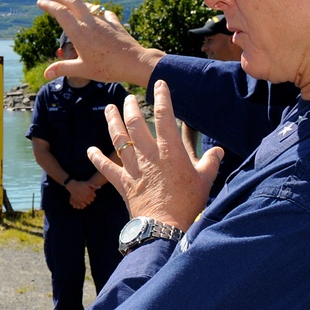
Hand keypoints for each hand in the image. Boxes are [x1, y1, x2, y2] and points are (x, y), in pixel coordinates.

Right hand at [36, 0, 164, 86]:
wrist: (134, 62)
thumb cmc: (107, 68)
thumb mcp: (82, 70)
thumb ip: (63, 68)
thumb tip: (46, 74)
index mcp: (79, 32)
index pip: (60, 13)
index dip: (49, 5)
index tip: (41, 2)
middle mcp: (90, 23)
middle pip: (74, 1)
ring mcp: (104, 21)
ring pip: (88, 5)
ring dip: (78, 2)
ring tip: (72, 4)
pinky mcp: (115, 24)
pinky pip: (104, 13)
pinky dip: (98, 12)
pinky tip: (99, 15)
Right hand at [66, 179, 95, 208]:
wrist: (72, 186)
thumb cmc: (80, 184)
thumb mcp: (87, 183)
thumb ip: (94, 186)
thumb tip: (100, 187)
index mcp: (89, 191)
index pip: (94, 196)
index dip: (93, 194)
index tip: (90, 193)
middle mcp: (87, 196)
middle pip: (92, 200)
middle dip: (91, 198)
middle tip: (88, 196)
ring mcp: (83, 199)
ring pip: (88, 203)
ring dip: (88, 201)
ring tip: (85, 198)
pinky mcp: (79, 201)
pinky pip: (84, 205)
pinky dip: (84, 204)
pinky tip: (83, 201)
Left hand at [87, 80, 222, 229]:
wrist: (164, 225)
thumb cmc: (187, 203)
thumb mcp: (205, 180)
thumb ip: (211, 162)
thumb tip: (219, 151)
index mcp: (170, 150)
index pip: (164, 116)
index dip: (162, 97)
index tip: (159, 85)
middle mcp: (149, 154)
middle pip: (135, 123)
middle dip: (130, 107)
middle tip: (128, 97)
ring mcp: (133, 167)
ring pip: (118, 139)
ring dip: (112, 122)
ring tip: (109, 109)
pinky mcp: (122, 181)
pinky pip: (106, 167)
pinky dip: (97, 158)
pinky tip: (90, 150)